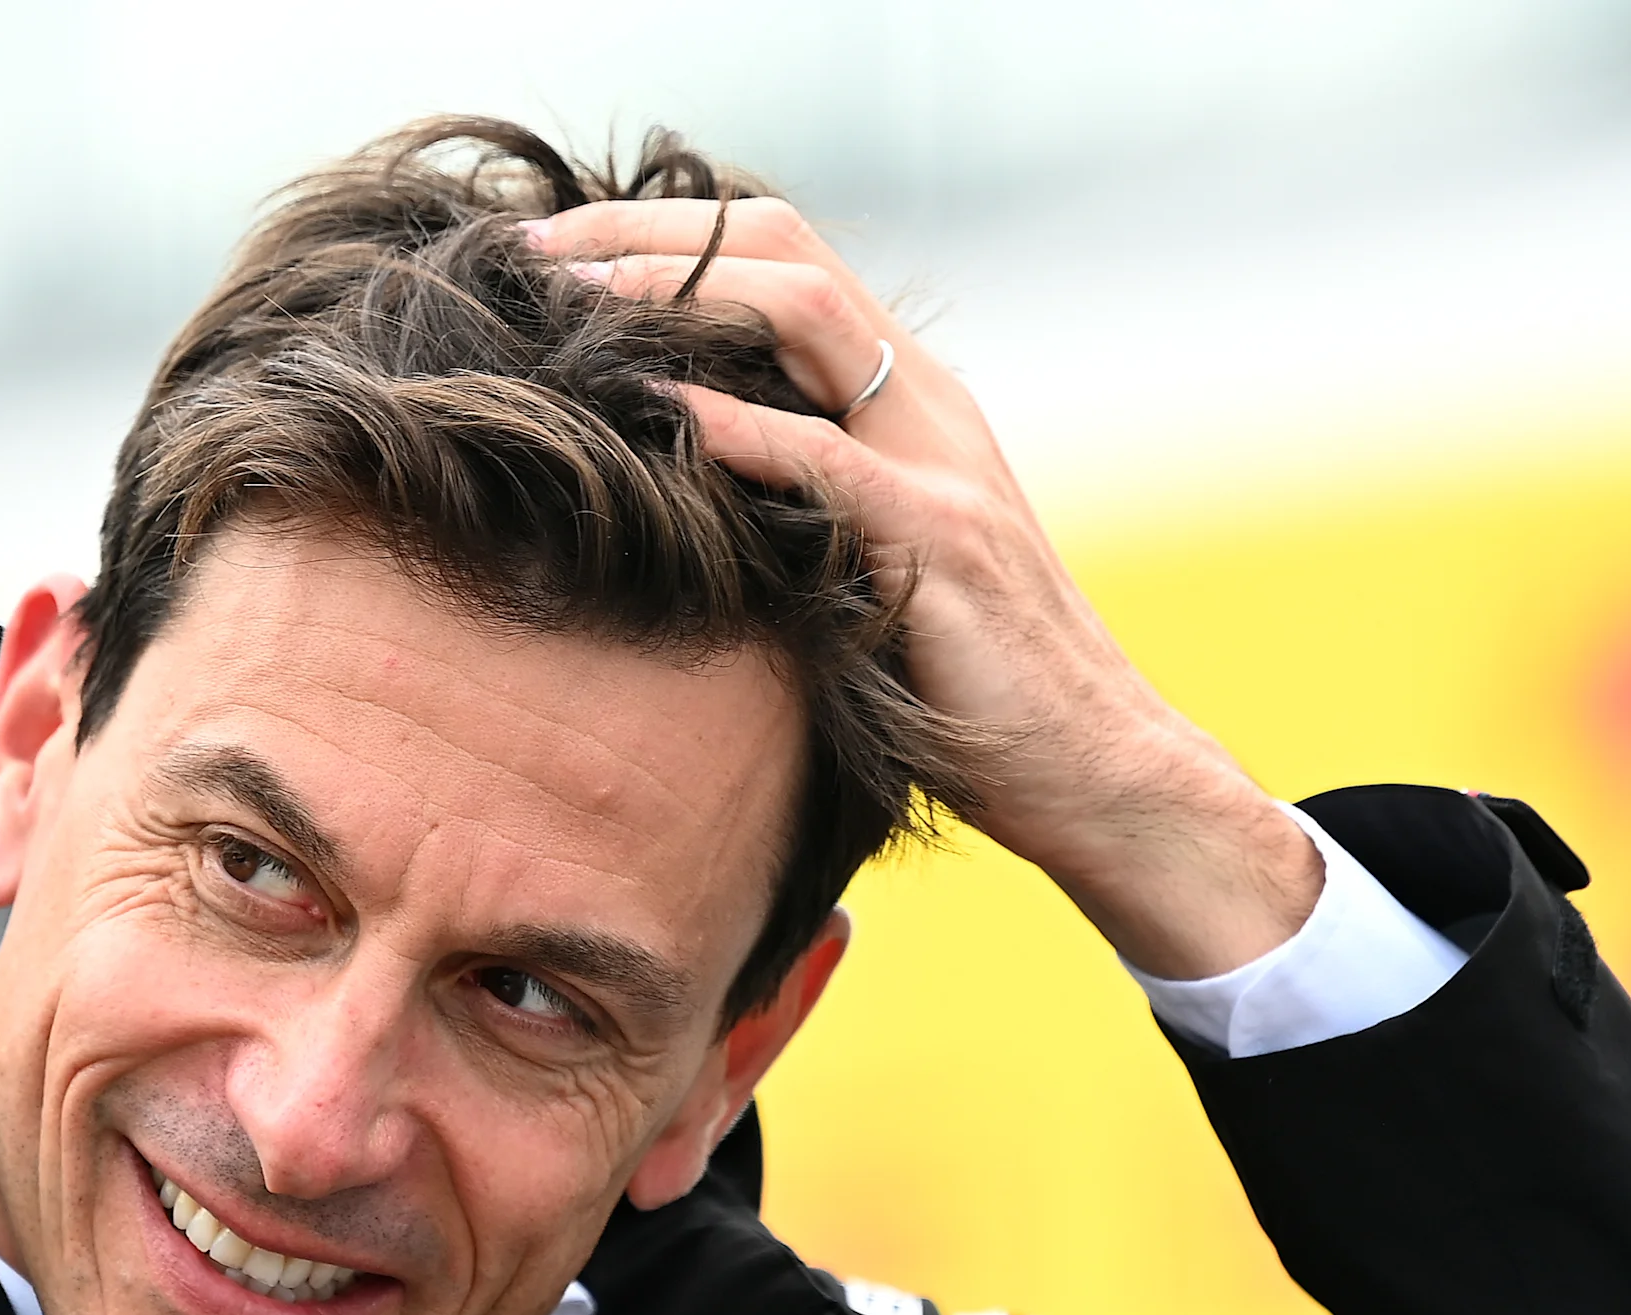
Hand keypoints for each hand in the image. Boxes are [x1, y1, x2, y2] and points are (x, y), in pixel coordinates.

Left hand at [521, 200, 1321, 979]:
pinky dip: (740, 428)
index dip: (667, 234)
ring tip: (575, 298)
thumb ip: (797, 506)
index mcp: (907, 400)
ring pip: (809, 316)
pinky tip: (662, 415)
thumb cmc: (966, 684)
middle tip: (537, 249)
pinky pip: (830, 458)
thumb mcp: (867, 566)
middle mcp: (928, 405)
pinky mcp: (943, 539)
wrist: (1093, 765)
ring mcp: (941, 462)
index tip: (558, 249)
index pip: (783, 258)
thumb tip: (669, 490)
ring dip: (680, 292)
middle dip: (651, 235)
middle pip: (784, 252)